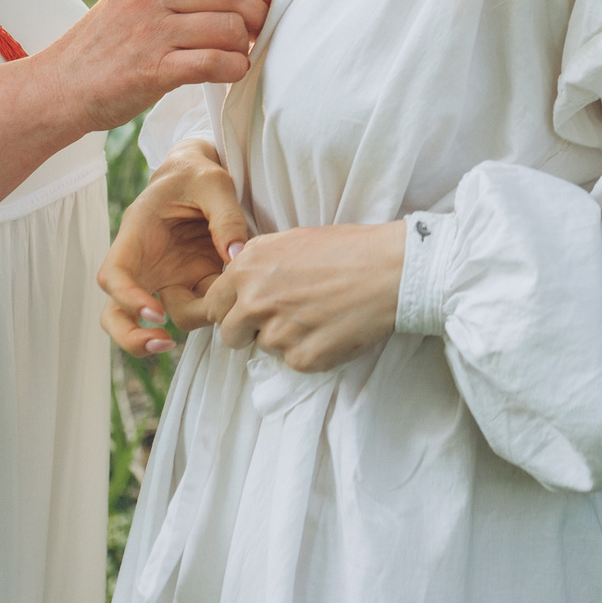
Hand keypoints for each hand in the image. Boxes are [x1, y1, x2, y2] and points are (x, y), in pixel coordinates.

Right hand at [27, 0, 273, 134]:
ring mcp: (150, 31)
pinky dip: (234, 69)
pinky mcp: (151, 70)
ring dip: (246, 45)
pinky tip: (229, 73)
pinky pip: (214, 63)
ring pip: (229, 27)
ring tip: (239, 55)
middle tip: (259, 32)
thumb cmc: (107, 45)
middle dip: (259, 13)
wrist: (58, 86)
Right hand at [98, 140, 248, 355]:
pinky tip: (232, 303)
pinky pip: (194, 309)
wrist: (200, 174)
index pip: (114, 275)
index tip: (155, 313)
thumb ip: (226, 215)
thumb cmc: (196, 173)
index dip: (128, 299)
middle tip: (163, 344)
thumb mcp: (214, 182)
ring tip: (220, 314)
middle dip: (131, 338)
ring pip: (153, 323)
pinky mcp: (189, 284)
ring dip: (186, 324)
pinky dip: (211, 314)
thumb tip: (235, 256)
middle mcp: (143, 265)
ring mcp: (164, 278)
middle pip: (115, 314)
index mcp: (136, 235)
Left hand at [203, 221, 407, 373]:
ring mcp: (277, 333)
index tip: (243, 311)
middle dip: (249, 331)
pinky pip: (293, 362)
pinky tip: (331, 329)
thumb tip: (236, 281)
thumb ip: (256, 263)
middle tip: (283, 317)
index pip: (213, 304)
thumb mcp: (290, 240)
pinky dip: (309, 351)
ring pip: (265, 348)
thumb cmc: (346, 249)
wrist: (389, 270)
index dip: (229, 309)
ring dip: (283, 339)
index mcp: (247, 268)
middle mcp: (254, 301)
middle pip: (229, 335)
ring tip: (316, 316)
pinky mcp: (301, 358)